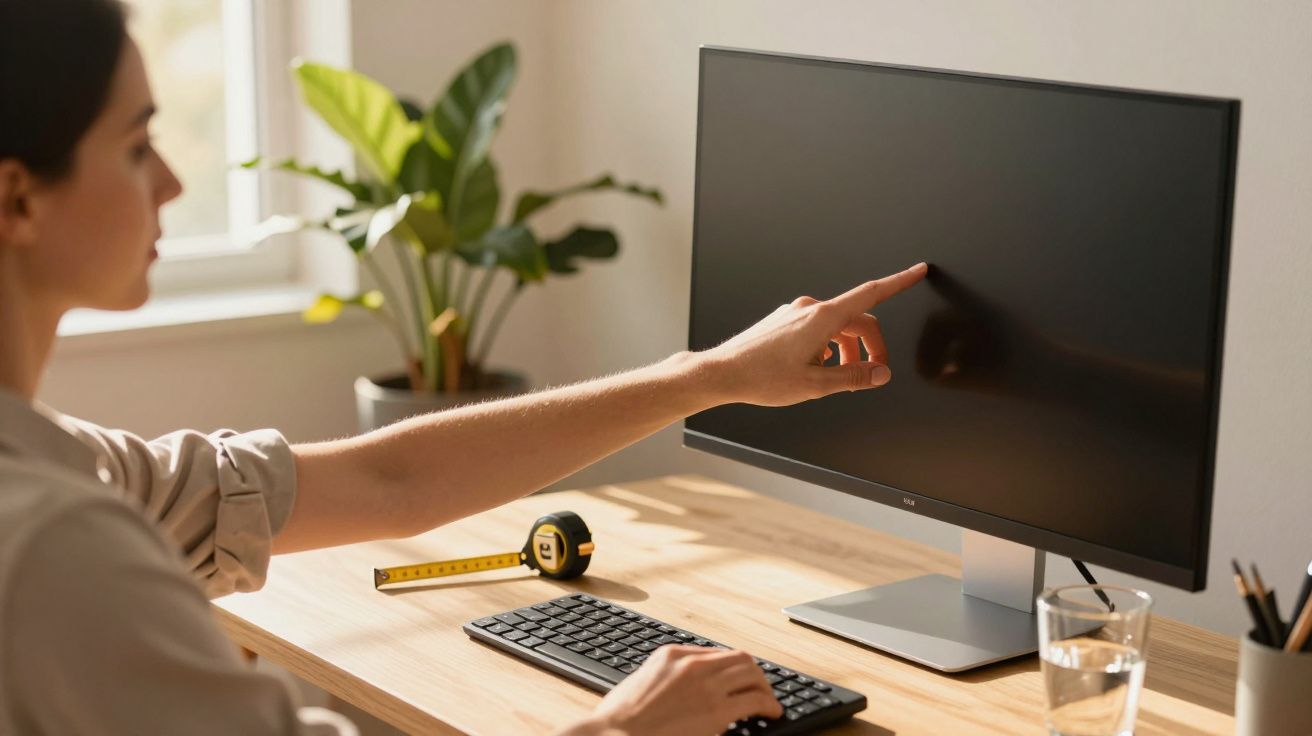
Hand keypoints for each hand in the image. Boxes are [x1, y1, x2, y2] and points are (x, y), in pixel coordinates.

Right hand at [574, 645, 780, 735]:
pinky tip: (771, 713)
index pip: (715, 654)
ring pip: (751, 674)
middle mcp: (692, 665)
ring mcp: (706, 685)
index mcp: (671, 655)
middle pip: (739, 659)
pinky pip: (755, 700)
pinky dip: (769, 704)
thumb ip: (664, 677)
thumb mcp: (640, 681)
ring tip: (769, 701)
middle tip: (760, 689)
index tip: (739, 679)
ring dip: (764, 687)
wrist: (614, 735)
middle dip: (754, 674)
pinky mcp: (717, 710)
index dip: (732, 669)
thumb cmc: (619, 719)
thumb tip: (679, 687)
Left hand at [696, 262, 928, 405]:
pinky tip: (817, 368)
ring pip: (836, 326)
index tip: (918, 271)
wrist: (722, 372)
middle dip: (870, 346)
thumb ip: (853, 377)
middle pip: (857, 319)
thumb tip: (881, 373)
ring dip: (847, 349)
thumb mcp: (815, 385)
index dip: (899, 282)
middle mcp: (809, 308)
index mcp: (822, 318)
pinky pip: (818, 327)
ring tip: (838, 378)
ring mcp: (795, 312)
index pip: (870, 294)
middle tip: (872, 374)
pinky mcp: (784, 319)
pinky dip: (828, 345)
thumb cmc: (761, 378)